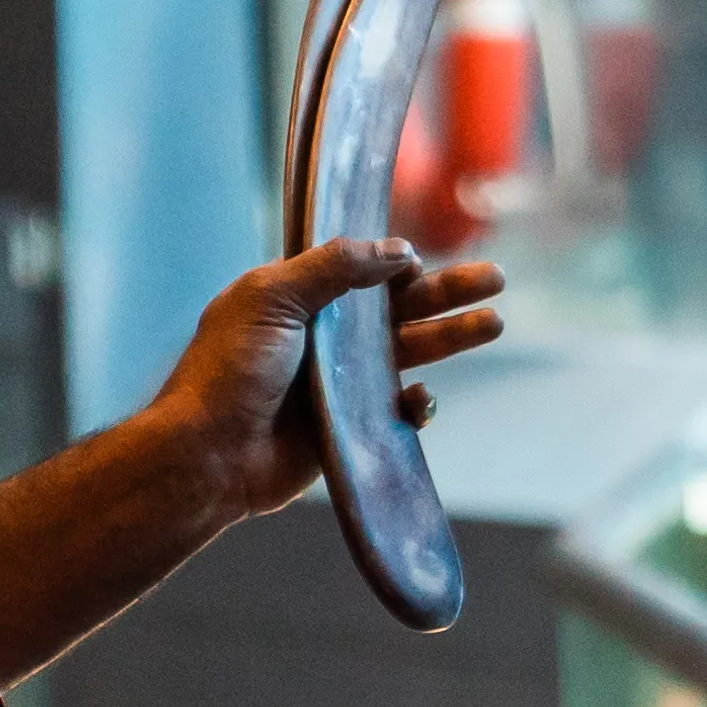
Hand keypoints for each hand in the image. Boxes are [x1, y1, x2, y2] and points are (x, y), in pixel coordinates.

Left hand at [149, 237, 507, 521]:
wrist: (210, 455)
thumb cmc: (230, 371)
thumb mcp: (273, 297)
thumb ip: (334, 266)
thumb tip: (398, 250)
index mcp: (299, 298)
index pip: (362, 272)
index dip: (399, 262)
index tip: (425, 257)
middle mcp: (324, 337)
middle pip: (399, 307)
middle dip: (449, 292)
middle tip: (496, 278)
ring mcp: (339, 383)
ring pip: (409, 352)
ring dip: (452, 336)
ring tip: (493, 322)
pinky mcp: (349, 426)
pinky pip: (397, 410)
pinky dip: (417, 403)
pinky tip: (422, 400)